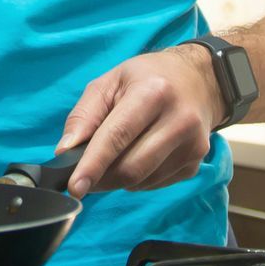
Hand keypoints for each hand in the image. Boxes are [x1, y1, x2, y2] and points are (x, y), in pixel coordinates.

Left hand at [56, 45, 225, 196]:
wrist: (199, 80)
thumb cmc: (148, 78)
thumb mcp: (110, 82)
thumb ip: (84, 115)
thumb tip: (65, 151)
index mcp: (153, 92)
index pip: (117, 136)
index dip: (93, 164)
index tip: (75, 187)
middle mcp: (179, 120)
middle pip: (131, 167)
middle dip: (101, 178)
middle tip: (85, 176)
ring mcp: (192, 145)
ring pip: (142, 180)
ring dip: (117, 179)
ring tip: (113, 158)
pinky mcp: (196, 164)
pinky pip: (155, 184)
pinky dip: (137, 180)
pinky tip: (138, 157)